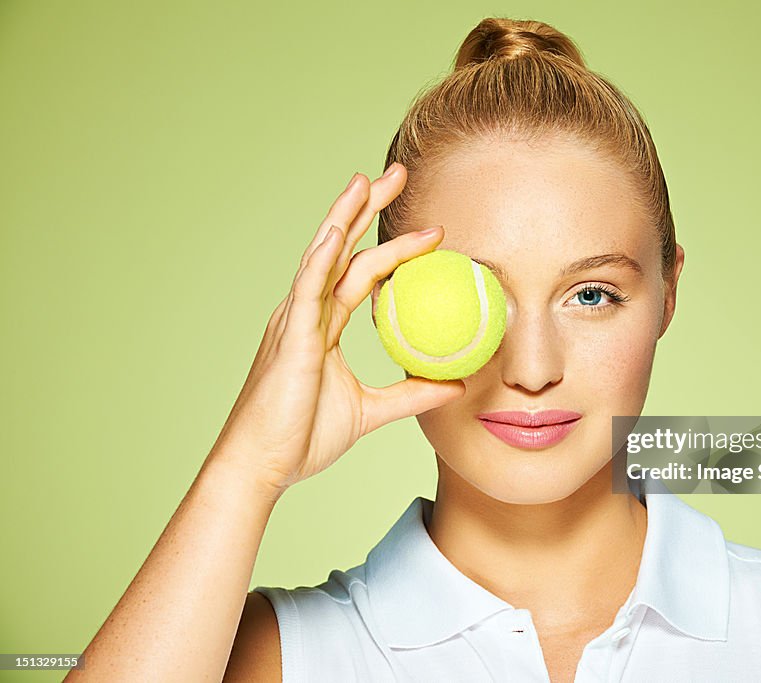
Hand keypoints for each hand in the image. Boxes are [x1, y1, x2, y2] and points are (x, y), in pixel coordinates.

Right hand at [208, 164, 464, 496]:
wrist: (261, 467)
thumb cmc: (301, 438)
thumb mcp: (371, 411)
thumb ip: (411, 393)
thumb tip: (456, 385)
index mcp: (321, 325)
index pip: (360, 271)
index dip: (391, 245)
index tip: (430, 229)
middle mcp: (306, 312)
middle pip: (341, 247)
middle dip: (366, 206)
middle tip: (398, 173)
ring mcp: (295, 321)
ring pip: (324, 256)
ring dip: (347, 215)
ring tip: (368, 179)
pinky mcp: (290, 338)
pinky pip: (308, 290)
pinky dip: (324, 259)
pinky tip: (341, 232)